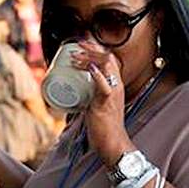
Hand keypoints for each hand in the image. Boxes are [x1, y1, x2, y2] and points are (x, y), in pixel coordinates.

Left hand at [69, 40, 133, 165]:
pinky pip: (104, 86)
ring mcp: (113, 93)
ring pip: (106, 66)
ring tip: (75, 57)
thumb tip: (72, 94)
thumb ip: (89, 97)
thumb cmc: (104, 127)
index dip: (96, 49)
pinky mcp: (106, 103)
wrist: (113, 143)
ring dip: (89, 58)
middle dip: (91, 49)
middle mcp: (116, 85)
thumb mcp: (96, 105)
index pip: (109, 59)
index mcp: (115, 85)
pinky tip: (89, 69)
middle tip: (75, 46)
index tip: (81, 44)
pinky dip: (97, 76)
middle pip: (108, 58)